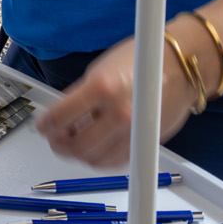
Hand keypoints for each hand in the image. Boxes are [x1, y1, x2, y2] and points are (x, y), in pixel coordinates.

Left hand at [33, 35, 201, 168]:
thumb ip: (80, 96)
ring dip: (78, 154)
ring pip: (95, 159)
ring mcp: (133, 132)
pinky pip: (115, 162)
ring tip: (73, 143)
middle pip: (76, 146)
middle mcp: (118, 113)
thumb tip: (62, 117)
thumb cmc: (142, 61)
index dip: (45, 124)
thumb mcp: (100, 69)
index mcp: (101, 87)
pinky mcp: (145, 144)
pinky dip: (101, 159)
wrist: (181, 67)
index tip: (42, 125)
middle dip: (59, 144)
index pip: (60, 116)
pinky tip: (95, 148)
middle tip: (54, 138)